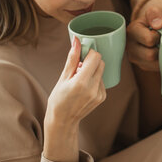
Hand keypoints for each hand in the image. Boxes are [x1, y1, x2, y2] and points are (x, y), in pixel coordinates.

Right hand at [43, 37, 105, 161]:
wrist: (63, 120)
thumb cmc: (59, 99)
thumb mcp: (63, 77)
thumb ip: (72, 58)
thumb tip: (77, 41)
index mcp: (81, 82)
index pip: (95, 57)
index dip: (89, 53)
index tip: (81, 55)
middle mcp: (93, 88)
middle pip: (101, 62)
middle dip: (91, 61)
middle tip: (78, 67)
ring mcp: (99, 94)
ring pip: (101, 71)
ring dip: (92, 70)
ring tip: (79, 80)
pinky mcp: (102, 97)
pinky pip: (101, 80)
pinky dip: (94, 79)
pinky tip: (84, 87)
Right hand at [127, 4, 161, 70]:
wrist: (158, 25)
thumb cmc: (159, 18)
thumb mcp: (159, 11)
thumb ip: (156, 14)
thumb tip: (157, 25)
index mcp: (132, 30)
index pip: (149, 40)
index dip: (158, 36)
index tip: (157, 30)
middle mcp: (129, 45)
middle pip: (150, 55)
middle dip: (159, 47)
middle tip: (160, 39)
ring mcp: (134, 57)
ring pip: (153, 64)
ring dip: (161, 55)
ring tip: (159, 44)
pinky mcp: (141, 65)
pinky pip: (156, 68)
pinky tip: (160, 52)